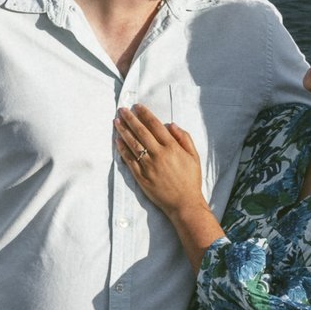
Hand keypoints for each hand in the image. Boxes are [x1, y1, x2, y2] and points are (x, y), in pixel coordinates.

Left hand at [115, 107, 218, 244]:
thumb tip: (171, 124)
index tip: (137, 106)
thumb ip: (184, 138)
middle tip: (121, 109)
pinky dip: (122, 149)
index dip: (145, 114)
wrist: (184, 203)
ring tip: (116, 121)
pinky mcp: (141, 177)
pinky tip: (117, 140)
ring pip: (133, 144)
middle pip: (141, 132)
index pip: (155, 125)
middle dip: (130, 119)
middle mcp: (159, 154)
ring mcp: (148, 166)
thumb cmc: (190, 179)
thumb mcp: (194, 156)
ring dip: (123, 131)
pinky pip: (129, 160)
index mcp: (172, 147)